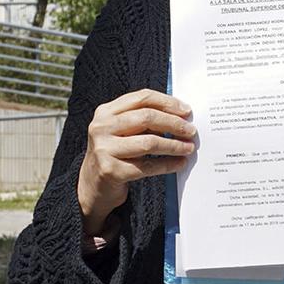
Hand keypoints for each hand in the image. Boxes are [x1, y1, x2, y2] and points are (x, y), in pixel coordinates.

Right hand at [76, 89, 194, 238]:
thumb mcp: (121, 130)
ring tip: (188, 147)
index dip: (167, 102)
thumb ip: (142, 119)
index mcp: (106, 111)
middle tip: (191, 130)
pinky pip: (147, 166)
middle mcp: (102, 127)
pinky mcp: (111, 171)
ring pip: (149, 142)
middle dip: (174, 124)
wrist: (92, 185)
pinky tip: (179, 163)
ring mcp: (104, 149)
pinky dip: (167, 164)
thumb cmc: (114, 153)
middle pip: (147, 118)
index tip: (186, 111)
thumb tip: (180, 116)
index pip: (141, 98)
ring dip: (173, 145)